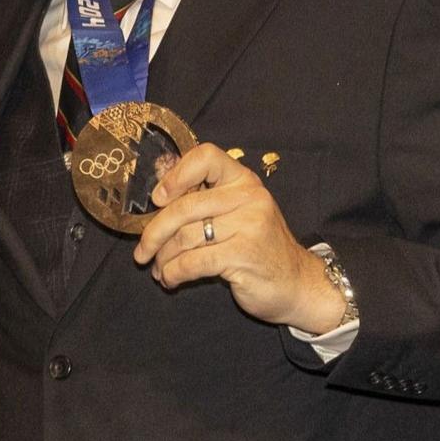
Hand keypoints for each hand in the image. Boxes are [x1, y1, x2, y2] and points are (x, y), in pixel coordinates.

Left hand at [130, 145, 344, 332]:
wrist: (297, 283)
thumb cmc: (257, 248)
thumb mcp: (237, 215)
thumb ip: (205, 202)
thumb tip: (154, 201)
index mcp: (243, 181)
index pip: (206, 157)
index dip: (175, 174)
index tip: (158, 198)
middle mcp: (248, 197)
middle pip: (183, 206)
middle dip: (153, 233)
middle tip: (142, 252)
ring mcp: (249, 225)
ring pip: (184, 237)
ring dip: (163, 258)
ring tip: (159, 270)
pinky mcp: (244, 254)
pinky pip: (192, 262)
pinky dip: (173, 273)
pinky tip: (171, 279)